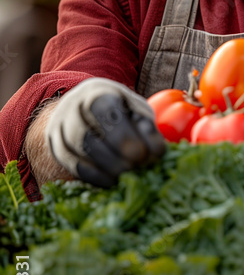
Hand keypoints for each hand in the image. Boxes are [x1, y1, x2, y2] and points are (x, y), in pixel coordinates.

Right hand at [46, 78, 164, 186]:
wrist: (86, 111)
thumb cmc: (120, 111)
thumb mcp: (136, 110)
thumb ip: (147, 126)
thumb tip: (157, 151)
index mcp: (96, 93)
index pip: (104, 111)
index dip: (125, 136)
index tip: (147, 154)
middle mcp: (71, 108)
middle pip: (87, 136)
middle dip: (117, 156)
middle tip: (139, 167)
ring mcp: (59, 129)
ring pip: (77, 153)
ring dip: (107, 168)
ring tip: (130, 176)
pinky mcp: (56, 149)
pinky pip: (73, 167)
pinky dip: (95, 177)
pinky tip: (113, 181)